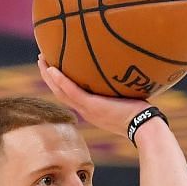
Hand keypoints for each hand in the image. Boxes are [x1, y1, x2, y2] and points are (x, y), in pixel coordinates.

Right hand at [38, 56, 154, 134]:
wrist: (145, 127)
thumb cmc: (143, 114)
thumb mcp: (130, 99)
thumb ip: (125, 87)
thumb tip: (132, 69)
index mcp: (92, 110)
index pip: (71, 96)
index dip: (60, 83)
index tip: (55, 69)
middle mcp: (86, 111)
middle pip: (61, 93)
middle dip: (49, 77)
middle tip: (42, 60)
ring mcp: (87, 109)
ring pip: (61, 92)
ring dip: (49, 76)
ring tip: (41, 59)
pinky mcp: (92, 106)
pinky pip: (71, 91)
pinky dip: (60, 80)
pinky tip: (52, 68)